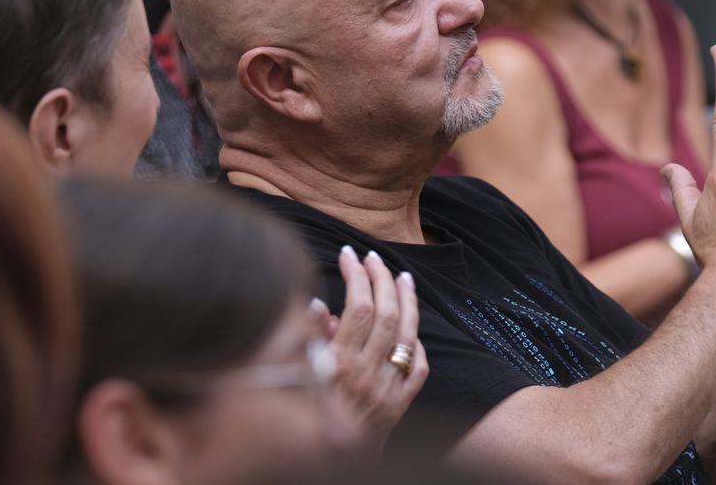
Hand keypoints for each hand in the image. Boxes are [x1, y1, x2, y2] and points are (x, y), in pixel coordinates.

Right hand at [321, 245, 428, 449]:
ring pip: (408, 334)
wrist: (329, 460)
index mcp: (339, 364)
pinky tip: (412, 326)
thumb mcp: (296, 375)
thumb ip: (307, 339)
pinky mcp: (401, 404)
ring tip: (402, 276)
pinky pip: (418, 366)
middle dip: (382, 278)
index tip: (348, 255)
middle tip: (374, 257)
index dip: (356, 275)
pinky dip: (417, 342)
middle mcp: (367, 373)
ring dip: (407, 300)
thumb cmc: (306, 416)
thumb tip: (317, 305)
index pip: (358, 307)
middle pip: (386, 314)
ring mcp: (388, 388)